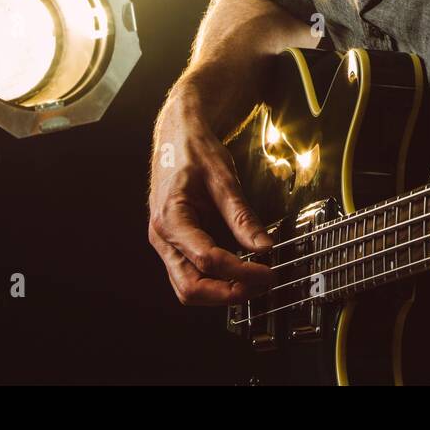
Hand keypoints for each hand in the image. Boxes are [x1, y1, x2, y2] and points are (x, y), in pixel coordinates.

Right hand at [147, 80, 275, 305]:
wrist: (176, 135)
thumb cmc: (194, 151)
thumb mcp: (223, 178)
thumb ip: (242, 216)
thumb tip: (264, 246)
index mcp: (171, 218)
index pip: (207, 260)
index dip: (240, 272)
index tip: (267, 273)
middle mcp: (162, 237)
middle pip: (190, 287)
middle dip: (228, 294)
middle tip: (261, 286)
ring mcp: (165, 243)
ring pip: (186, 287)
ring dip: (220, 293)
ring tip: (253, 283)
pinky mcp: (174, 243)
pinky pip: (189, 273)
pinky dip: (213, 281)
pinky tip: (237, 274)